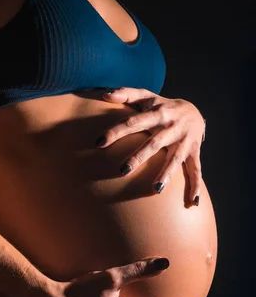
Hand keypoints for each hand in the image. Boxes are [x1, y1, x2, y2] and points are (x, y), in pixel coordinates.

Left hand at [97, 87, 206, 206]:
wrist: (195, 111)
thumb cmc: (162, 106)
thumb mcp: (147, 96)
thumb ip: (126, 94)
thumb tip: (104, 94)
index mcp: (157, 113)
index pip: (134, 122)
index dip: (117, 132)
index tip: (99, 143)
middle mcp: (171, 127)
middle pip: (153, 143)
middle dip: (139, 157)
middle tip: (122, 171)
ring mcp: (184, 141)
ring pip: (175, 159)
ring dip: (166, 173)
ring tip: (156, 189)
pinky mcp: (194, 152)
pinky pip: (196, 170)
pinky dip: (196, 185)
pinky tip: (192, 202)